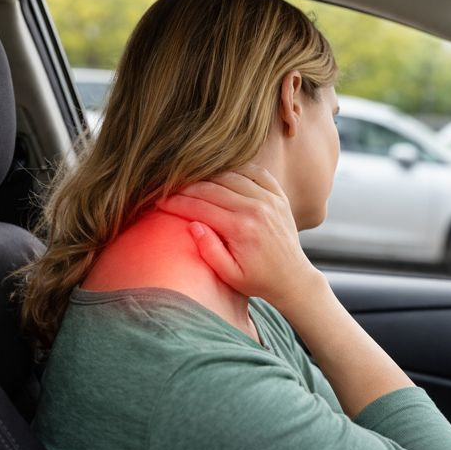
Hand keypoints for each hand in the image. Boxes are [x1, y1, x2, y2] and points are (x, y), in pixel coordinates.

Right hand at [155, 163, 323, 310]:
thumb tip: (192, 225)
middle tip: (167, 190)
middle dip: (185, 188)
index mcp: (242, 228)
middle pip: (211, 187)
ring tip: (189, 184)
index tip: (158, 202)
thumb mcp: (229, 275)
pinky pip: (255, 172)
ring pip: (230, 175)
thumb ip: (209, 250)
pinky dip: (236, 170)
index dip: (175, 203)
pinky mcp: (279, 196)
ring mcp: (270, 199)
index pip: (199, 206)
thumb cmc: (258, 279)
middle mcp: (256, 208)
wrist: (292, 277)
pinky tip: (221, 176)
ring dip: (207, 177)